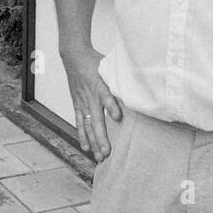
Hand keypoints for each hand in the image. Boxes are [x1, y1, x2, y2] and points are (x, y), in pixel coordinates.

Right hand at [61, 46, 121, 160]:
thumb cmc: (96, 62)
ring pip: (87, 126)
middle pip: (96, 120)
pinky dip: (82, 136)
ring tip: (99, 156)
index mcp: (100, 85)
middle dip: (101, 137)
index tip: (118, 117)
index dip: (112, 106)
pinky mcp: (77, 104)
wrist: (74, 56)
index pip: (106, 97)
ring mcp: (82, 102)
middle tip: (107, 153)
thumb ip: (121, 78)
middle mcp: (90, 96)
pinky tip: (86, 148)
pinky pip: (79, 123)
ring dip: (93, 142)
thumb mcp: (110, 66)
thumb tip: (138, 87)